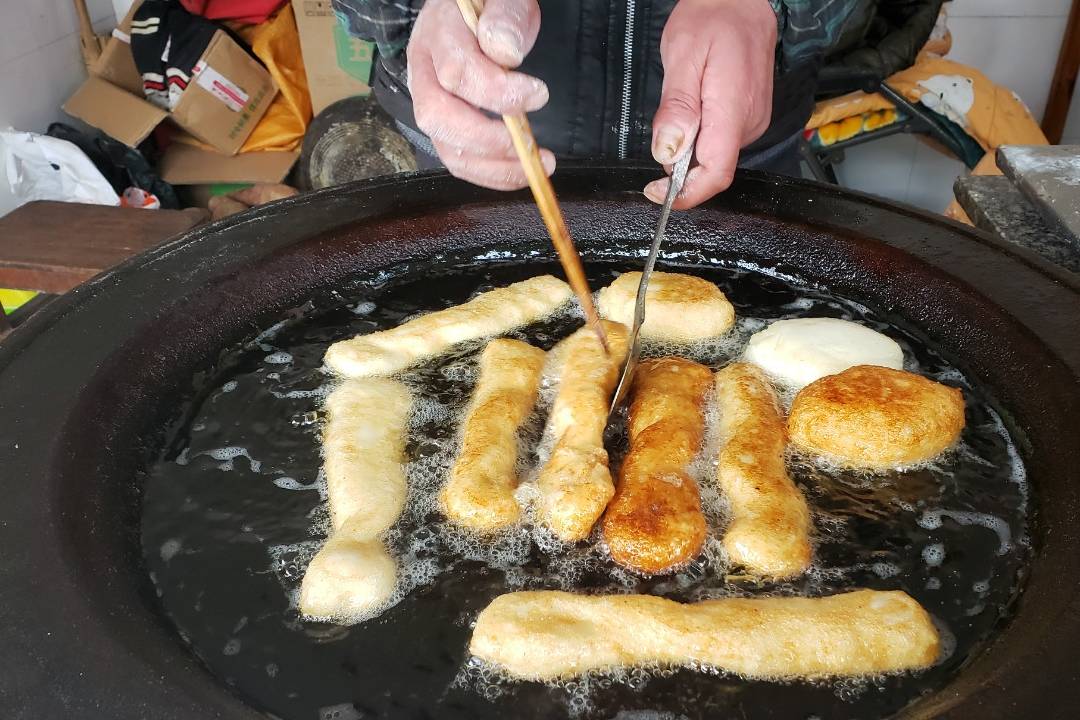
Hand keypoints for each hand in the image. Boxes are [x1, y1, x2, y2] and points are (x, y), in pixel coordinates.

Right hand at [406, 0, 551, 189]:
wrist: (471, 14)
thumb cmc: (491, 8)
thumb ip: (505, 17)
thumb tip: (505, 52)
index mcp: (437, 35)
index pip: (457, 72)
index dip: (497, 92)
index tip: (539, 94)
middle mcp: (424, 73)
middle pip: (438, 117)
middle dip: (487, 139)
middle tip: (530, 143)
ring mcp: (429, 103)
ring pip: (446, 147)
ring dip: (492, 167)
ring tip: (534, 166)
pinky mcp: (444, 127)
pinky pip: (458, 160)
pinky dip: (490, 174)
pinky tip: (519, 172)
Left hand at [645, 0, 776, 208]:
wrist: (743, 1)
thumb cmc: (713, 18)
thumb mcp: (682, 56)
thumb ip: (677, 107)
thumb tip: (667, 153)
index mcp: (733, 109)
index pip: (716, 172)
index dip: (685, 193)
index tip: (656, 192)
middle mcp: (750, 122)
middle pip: (711, 167)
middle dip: (680, 164)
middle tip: (665, 126)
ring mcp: (753, 121)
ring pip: (714, 155)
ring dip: (690, 145)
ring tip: (684, 101)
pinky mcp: (750, 118)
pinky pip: (721, 140)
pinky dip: (701, 135)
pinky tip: (696, 104)